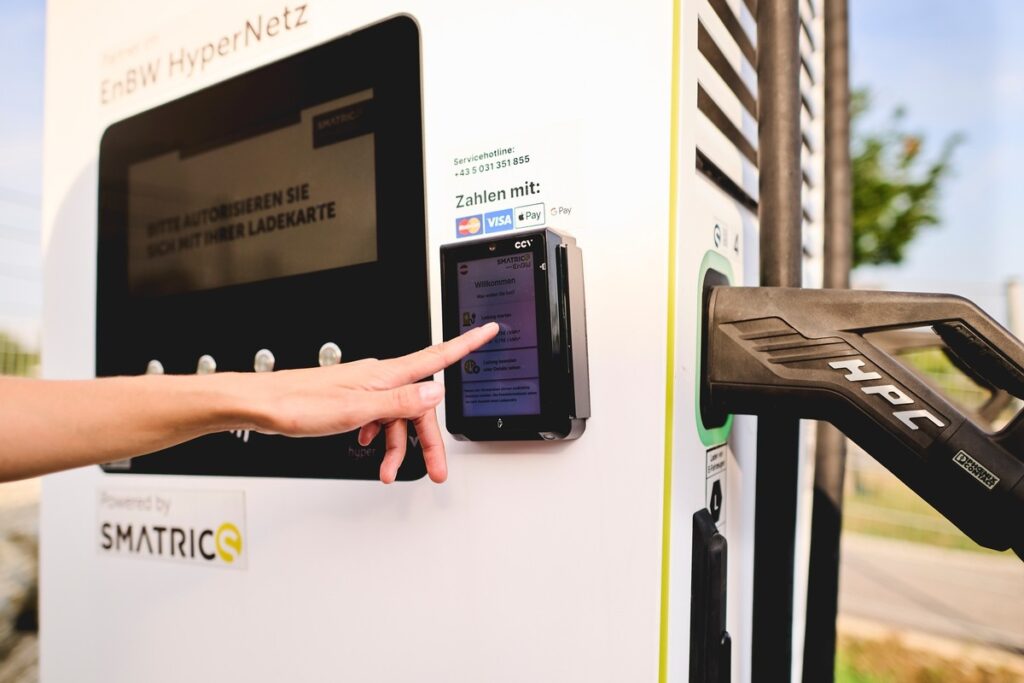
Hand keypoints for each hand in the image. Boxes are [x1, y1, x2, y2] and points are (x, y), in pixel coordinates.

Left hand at [246, 322, 497, 482]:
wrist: (263, 405)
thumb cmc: (300, 404)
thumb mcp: (357, 409)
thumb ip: (400, 402)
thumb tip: (436, 390)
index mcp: (386, 375)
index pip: (436, 356)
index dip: (466, 344)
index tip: (488, 330)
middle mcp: (379, 377)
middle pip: (419, 405)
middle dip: (429, 440)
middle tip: (437, 470)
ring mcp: (365, 388)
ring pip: (397, 417)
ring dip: (398, 446)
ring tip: (388, 470)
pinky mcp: (351, 399)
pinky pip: (379, 418)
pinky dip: (380, 436)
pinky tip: (370, 446)